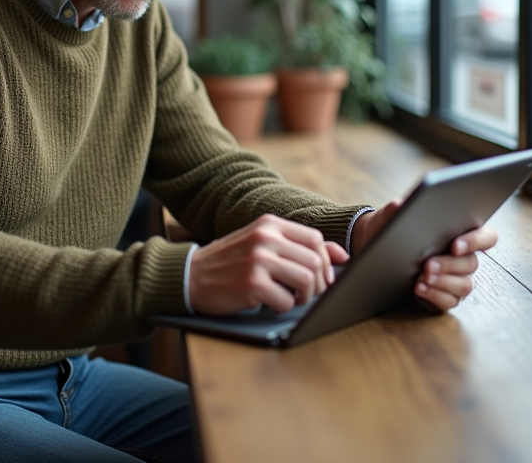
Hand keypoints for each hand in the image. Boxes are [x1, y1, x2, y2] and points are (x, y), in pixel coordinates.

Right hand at [188, 214, 348, 315]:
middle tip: (305, 294)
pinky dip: (283, 307)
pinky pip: (287, 300)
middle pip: (315, 261)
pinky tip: (270, 303)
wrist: (189, 276)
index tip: (320, 278)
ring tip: (292, 299)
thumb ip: (297, 246)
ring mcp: (258, 260)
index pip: (315, 239)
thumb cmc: (230, 262)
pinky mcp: (251, 284)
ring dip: (304, 296)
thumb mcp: (261, 244)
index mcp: (269, 224)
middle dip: (318, 284)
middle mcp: (265, 238)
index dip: (325, 262)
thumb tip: (342, 255)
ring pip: (306, 280)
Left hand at [350, 202, 498, 312]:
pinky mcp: (446, 296)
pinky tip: (418, 289)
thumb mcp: (389, 218)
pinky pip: (450, 301)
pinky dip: (435, 296)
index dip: (476, 241)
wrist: (378, 252)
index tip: (455, 245)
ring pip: (464, 285)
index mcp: (461, 233)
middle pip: (471, 263)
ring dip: (443, 282)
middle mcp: (464, 258)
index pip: (486, 237)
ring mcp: (457, 278)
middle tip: (427, 265)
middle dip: (449, 264)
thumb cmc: (393, 231)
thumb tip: (398, 205)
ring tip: (422, 278)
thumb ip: (395, 211)